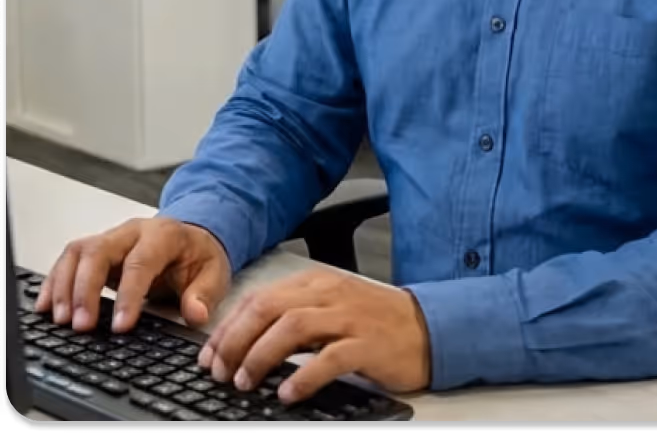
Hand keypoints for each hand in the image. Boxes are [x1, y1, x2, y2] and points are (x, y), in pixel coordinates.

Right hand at [34, 217, 231, 333]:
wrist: (191, 239)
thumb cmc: (198, 257)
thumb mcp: (214, 274)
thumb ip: (205, 294)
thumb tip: (196, 313)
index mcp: (164, 235)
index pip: (141, 262)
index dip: (129, 295)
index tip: (121, 326)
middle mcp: (133, 232)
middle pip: (100, 252)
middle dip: (87, 289)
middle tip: (82, 326)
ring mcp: (112, 238)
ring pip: (79, 253)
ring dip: (65, 286)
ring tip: (61, 320)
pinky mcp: (97, 250)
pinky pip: (69, 259)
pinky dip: (54, 281)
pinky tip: (46, 305)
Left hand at [199, 268, 430, 404]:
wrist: (428, 327)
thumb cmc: (375, 322)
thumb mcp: (332, 309)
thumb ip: (295, 317)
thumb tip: (247, 343)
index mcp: (317, 284)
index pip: (260, 298)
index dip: (229, 327)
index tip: (208, 355)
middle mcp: (329, 294)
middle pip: (270, 309)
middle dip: (236, 340)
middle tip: (219, 371)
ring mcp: (349, 318)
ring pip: (293, 328)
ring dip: (262, 356)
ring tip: (246, 382)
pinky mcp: (367, 344)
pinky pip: (329, 358)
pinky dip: (303, 376)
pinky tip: (287, 393)